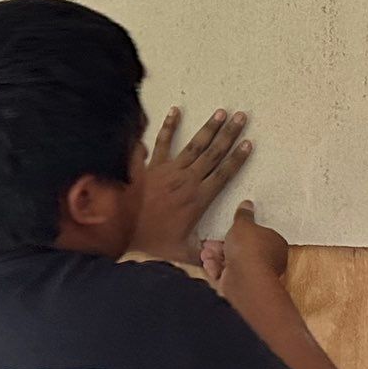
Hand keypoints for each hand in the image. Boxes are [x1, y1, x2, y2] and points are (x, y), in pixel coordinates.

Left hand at [133, 106, 251, 261]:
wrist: (117, 230)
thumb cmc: (150, 242)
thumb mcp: (181, 253)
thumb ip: (204, 254)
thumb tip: (224, 256)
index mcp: (197, 199)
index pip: (223, 174)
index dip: (237, 159)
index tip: (249, 143)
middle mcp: (186, 181)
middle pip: (213, 154)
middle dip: (229, 134)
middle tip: (241, 117)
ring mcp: (168, 171)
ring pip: (193, 146)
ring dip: (208, 128)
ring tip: (221, 112)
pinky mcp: (150, 166)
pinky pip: (161, 143)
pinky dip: (168, 126)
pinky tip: (175, 111)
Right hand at [200, 201, 288, 287]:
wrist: (245, 278)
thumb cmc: (250, 249)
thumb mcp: (244, 224)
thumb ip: (244, 215)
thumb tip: (247, 204)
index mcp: (275, 244)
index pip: (258, 236)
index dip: (241, 233)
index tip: (228, 229)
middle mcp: (266, 262)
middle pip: (242, 250)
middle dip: (222, 245)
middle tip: (210, 242)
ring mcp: (253, 276)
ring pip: (231, 263)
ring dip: (216, 257)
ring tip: (205, 252)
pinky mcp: (240, 287)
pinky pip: (226, 276)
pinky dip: (216, 269)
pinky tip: (207, 263)